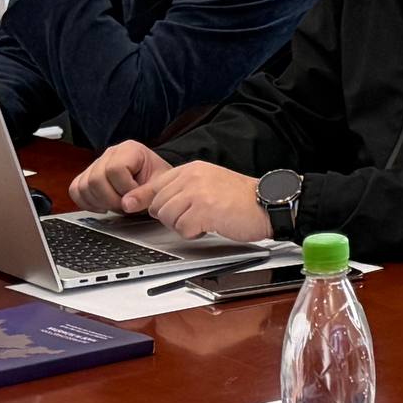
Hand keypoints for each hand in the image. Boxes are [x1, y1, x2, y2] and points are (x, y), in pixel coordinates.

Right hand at [70, 140, 170, 212]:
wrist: (154, 181)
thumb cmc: (157, 181)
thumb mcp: (159, 187)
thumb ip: (145, 195)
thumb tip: (126, 205)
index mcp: (129, 150)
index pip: (115, 169)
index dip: (125, 188)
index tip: (136, 196)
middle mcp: (110, 153)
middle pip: (95, 179)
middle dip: (111, 199)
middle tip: (126, 205)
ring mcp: (97, 164)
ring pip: (83, 186)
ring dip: (99, 202)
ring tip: (117, 205)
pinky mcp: (88, 176)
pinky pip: (75, 190)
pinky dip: (86, 203)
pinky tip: (102, 207)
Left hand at [128, 161, 266, 240]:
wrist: (268, 203)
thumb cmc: (241, 198)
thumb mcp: (208, 184)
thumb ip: (182, 189)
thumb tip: (147, 201)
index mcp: (192, 169)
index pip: (155, 185)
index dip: (146, 200)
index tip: (134, 206)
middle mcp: (192, 177)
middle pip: (158, 204)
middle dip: (171, 216)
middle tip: (192, 217)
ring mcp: (198, 192)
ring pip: (167, 217)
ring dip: (182, 225)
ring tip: (203, 220)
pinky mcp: (205, 209)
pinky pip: (183, 229)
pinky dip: (194, 233)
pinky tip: (210, 225)